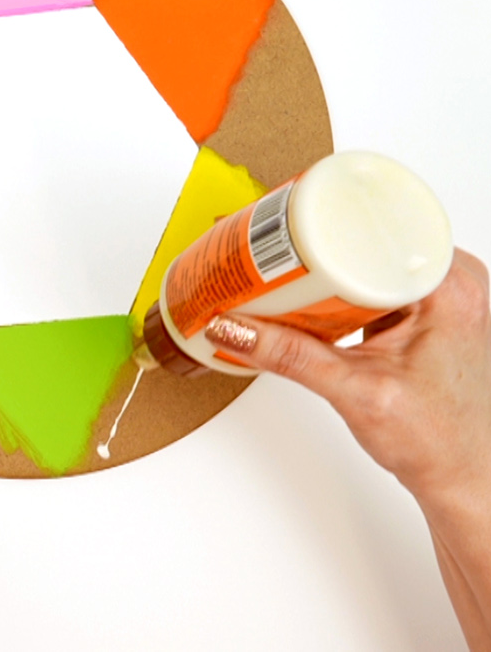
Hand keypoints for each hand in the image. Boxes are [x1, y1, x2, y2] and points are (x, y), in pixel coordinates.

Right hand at [206, 249, 490, 649]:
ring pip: (371, 260)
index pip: (379, 227)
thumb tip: (233, 326)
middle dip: (315, 240)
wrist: (465, 479)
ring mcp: (445, 298)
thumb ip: (288, 357)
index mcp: (452, 289)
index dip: (325, 218)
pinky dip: (342, 286)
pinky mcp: (430, 313)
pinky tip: (310, 295)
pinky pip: (377, 281)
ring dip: (326, 264)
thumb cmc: (440, 442)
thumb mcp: (355, 391)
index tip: (281, 221)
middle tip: (267, 244)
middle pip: (371, 239)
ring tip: (280, 268)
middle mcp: (456, 284)